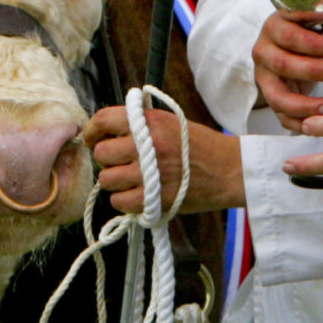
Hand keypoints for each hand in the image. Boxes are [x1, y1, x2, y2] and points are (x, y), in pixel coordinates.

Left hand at [84, 106, 244, 214]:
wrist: (230, 170)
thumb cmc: (201, 146)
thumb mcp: (171, 122)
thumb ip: (140, 123)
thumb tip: (107, 130)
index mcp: (150, 122)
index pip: (104, 120)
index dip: (91, 131)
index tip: (92, 140)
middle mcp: (147, 145)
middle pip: (101, 154)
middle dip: (107, 160)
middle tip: (121, 163)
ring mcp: (150, 174)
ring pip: (107, 179)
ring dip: (115, 182)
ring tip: (132, 181)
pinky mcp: (155, 199)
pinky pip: (120, 202)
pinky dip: (125, 201)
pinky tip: (138, 195)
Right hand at [251, 10, 322, 131]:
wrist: (286, 48)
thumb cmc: (305, 34)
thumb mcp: (321, 27)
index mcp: (275, 26)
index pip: (291, 34)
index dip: (315, 44)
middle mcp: (263, 51)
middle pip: (283, 64)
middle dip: (314, 71)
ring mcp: (264, 77)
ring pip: (278, 96)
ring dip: (306, 104)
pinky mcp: (269, 98)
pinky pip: (281, 116)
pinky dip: (301, 123)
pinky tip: (321, 122)